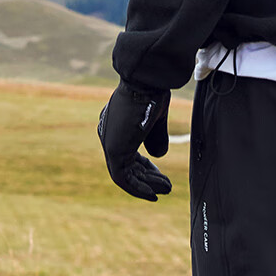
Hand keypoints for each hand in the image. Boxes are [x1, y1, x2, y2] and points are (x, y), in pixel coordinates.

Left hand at [97, 80, 172, 200]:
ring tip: (166, 190)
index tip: (160, 174)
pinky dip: (137, 189)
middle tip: (166, 187)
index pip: (127, 153)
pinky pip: (122, 178)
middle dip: (148, 179)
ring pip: (125, 175)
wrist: (145, 80)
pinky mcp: (113, 150)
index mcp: (116, 125)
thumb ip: (156, 138)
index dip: (145, 167)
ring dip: (146, 186)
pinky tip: (152, 194)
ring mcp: (110, 143)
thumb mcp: (156, 119)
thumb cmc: (152, 92)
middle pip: (127, 166)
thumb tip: (158, 156)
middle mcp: (109, 135)